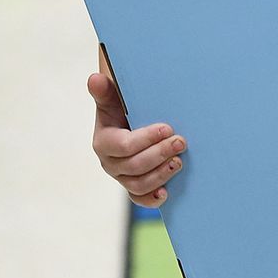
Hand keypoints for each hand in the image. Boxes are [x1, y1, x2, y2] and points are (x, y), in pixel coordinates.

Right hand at [89, 55, 184, 207]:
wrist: (130, 123)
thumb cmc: (123, 109)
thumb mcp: (113, 98)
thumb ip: (105, 91)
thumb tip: (95, 79)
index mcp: (103, 141)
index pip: (123, 146)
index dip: (146, 139)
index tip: (167, 128)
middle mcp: (110, 163)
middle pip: (134, 166)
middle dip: (159, 154)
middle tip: (181, 142)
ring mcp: (121, 177)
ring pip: (139, 184)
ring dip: (161, 174)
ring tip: (179, 161)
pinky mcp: (133, 186)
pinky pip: (140, 199)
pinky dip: (152, 199)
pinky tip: (166, 193)